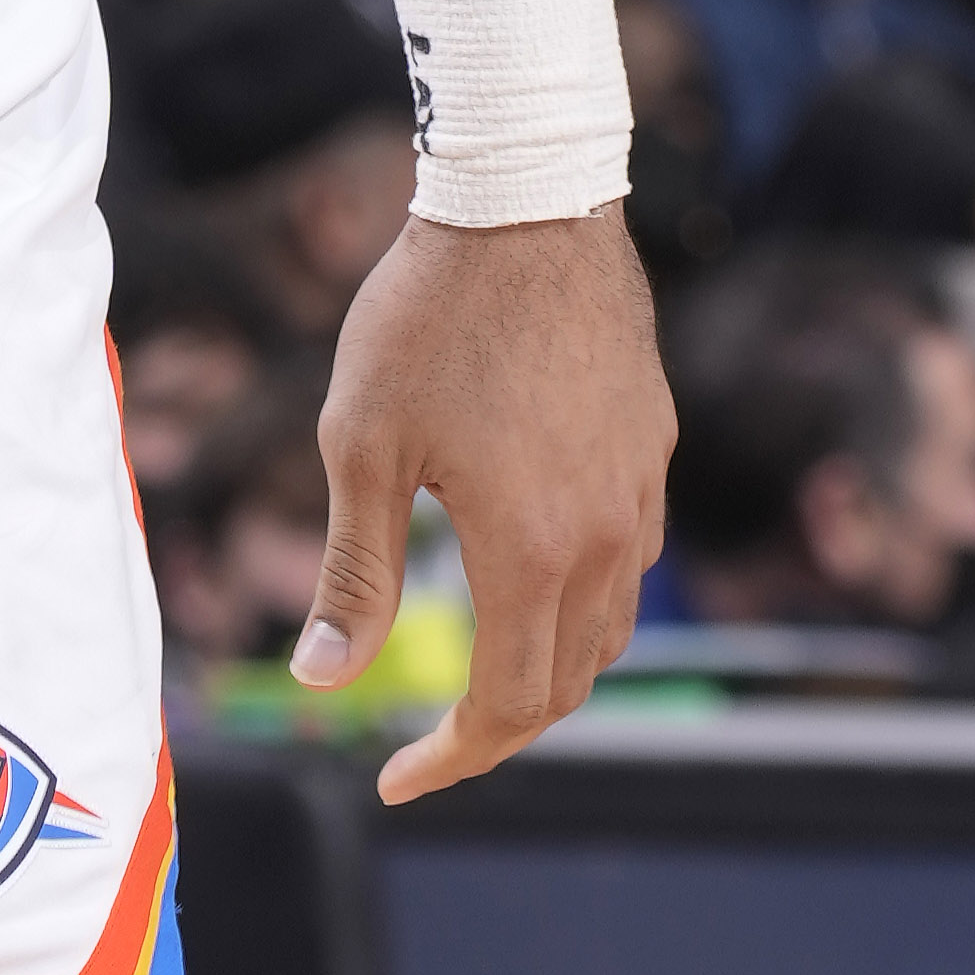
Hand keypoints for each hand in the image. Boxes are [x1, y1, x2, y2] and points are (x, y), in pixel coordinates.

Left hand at [293, 210, 669, 802]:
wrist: (525, 196)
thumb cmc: (427, 314)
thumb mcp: (363, 442)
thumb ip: (356, 570)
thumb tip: (322, 680)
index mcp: (535, 552)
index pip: (509, 707)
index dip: (452, 758)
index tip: (395, 779)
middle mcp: (609, 537)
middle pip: (567, 680)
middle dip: (499, 726)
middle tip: (430, 737)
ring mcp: (640, 487)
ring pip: (609, 623)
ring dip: (548, 663)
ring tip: (478, 664)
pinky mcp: (652, 440)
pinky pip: (630, 554)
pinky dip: (582, 594)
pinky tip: (532, 563)